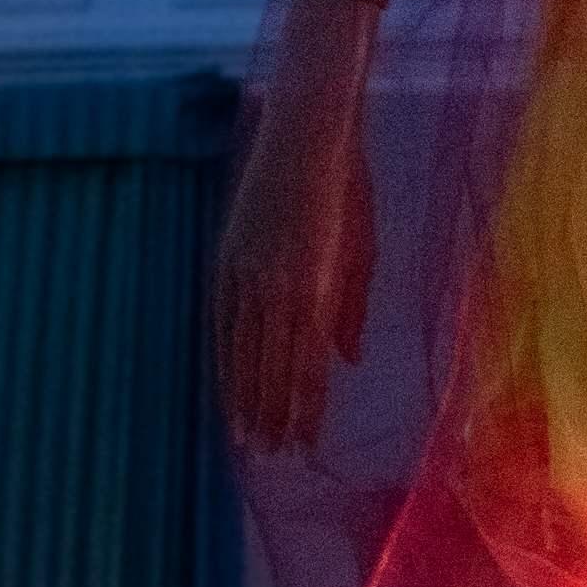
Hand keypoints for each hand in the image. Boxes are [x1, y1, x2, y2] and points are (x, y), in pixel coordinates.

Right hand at [214, 97, 373, 451]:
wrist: (306, 131)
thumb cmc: (348, 187)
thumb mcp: (364, 246)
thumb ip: (352, 308)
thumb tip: (346, 361)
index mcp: (318, 285)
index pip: (308, 366)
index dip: (305, 409)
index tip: (303, 445)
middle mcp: (278, 286)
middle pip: (271, 367)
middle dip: (271, 414)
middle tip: (268, 455)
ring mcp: (246, 272)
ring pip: (241, 350)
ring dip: (242, 396)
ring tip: (242, 436)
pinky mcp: (226, 256)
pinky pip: (222, 321)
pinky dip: (223, 356)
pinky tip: (223, 382)